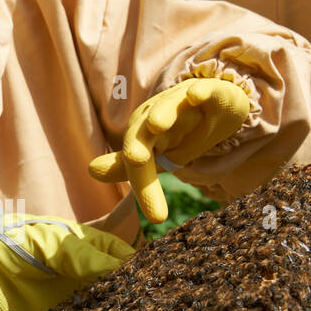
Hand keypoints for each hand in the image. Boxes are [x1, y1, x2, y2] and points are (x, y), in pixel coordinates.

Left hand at [0, 213, 134, 310]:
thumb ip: (88, 259)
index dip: (139, 272)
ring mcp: (75, 301)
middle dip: (131, 303)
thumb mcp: (57, 246)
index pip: (125, 261)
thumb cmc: (20, 244)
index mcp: (92, 251)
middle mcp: (88, 277)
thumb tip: (126, 270)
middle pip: (118, 291)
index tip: (155, 286)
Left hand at [89, 77, 251, 222]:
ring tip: (156, 124)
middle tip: (134, 159)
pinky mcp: (210, 92)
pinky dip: (199, 93)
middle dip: (138, 146)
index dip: (145, 190)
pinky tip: (194, 95)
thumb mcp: (159, 154)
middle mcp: (157, 116)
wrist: (221, 103)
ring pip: (168, 107)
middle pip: (144, 134)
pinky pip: (204, 91)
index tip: (158, 219)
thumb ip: (128, 166)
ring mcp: (182, 103)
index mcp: (144, 135)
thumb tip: (90, 170)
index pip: (138, 165)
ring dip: (162, 113)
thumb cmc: (185, 131)